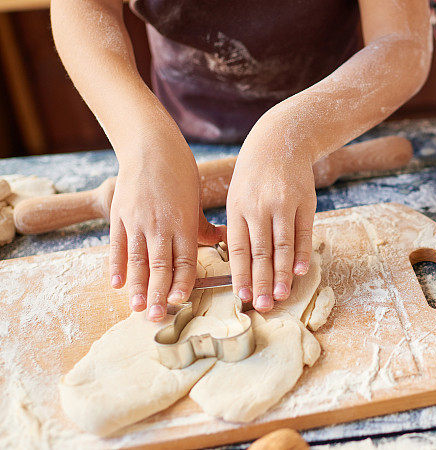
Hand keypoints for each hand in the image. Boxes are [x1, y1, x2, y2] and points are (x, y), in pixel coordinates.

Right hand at [109, 132, 224, 320]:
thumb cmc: (180, 172)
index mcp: (183, 222)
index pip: (184, 259)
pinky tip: (117, 284)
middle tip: (157, 316)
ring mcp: (137, 221)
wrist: (150, 146)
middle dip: (159, 293)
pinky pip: (117, 245)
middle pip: (160, 266)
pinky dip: (116, 265)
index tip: (180, 300)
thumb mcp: (196, 200)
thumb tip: (222, 242)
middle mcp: (161, 225)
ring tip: (137, 308)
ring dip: (137, 286)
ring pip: (137, 260)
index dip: (182, 281)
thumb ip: (203, 227)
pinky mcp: (120, 215)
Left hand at [226, 132, 316, 312]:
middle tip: (262, 306)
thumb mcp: (237, 197)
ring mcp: (283, 204)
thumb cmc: (254, 177)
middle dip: (261, 282)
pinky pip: (304, 233)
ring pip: (282, 246)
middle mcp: (259, 208)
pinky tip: (300, 270)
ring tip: (281, 295)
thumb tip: (240, 267)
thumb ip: (238, 229)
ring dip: (282, 274)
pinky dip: (302, 253)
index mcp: (237, 209)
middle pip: (260, 252)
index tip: (241, 297)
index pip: (238, 249)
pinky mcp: (304, 202)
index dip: (240, 274)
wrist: (279, 141)